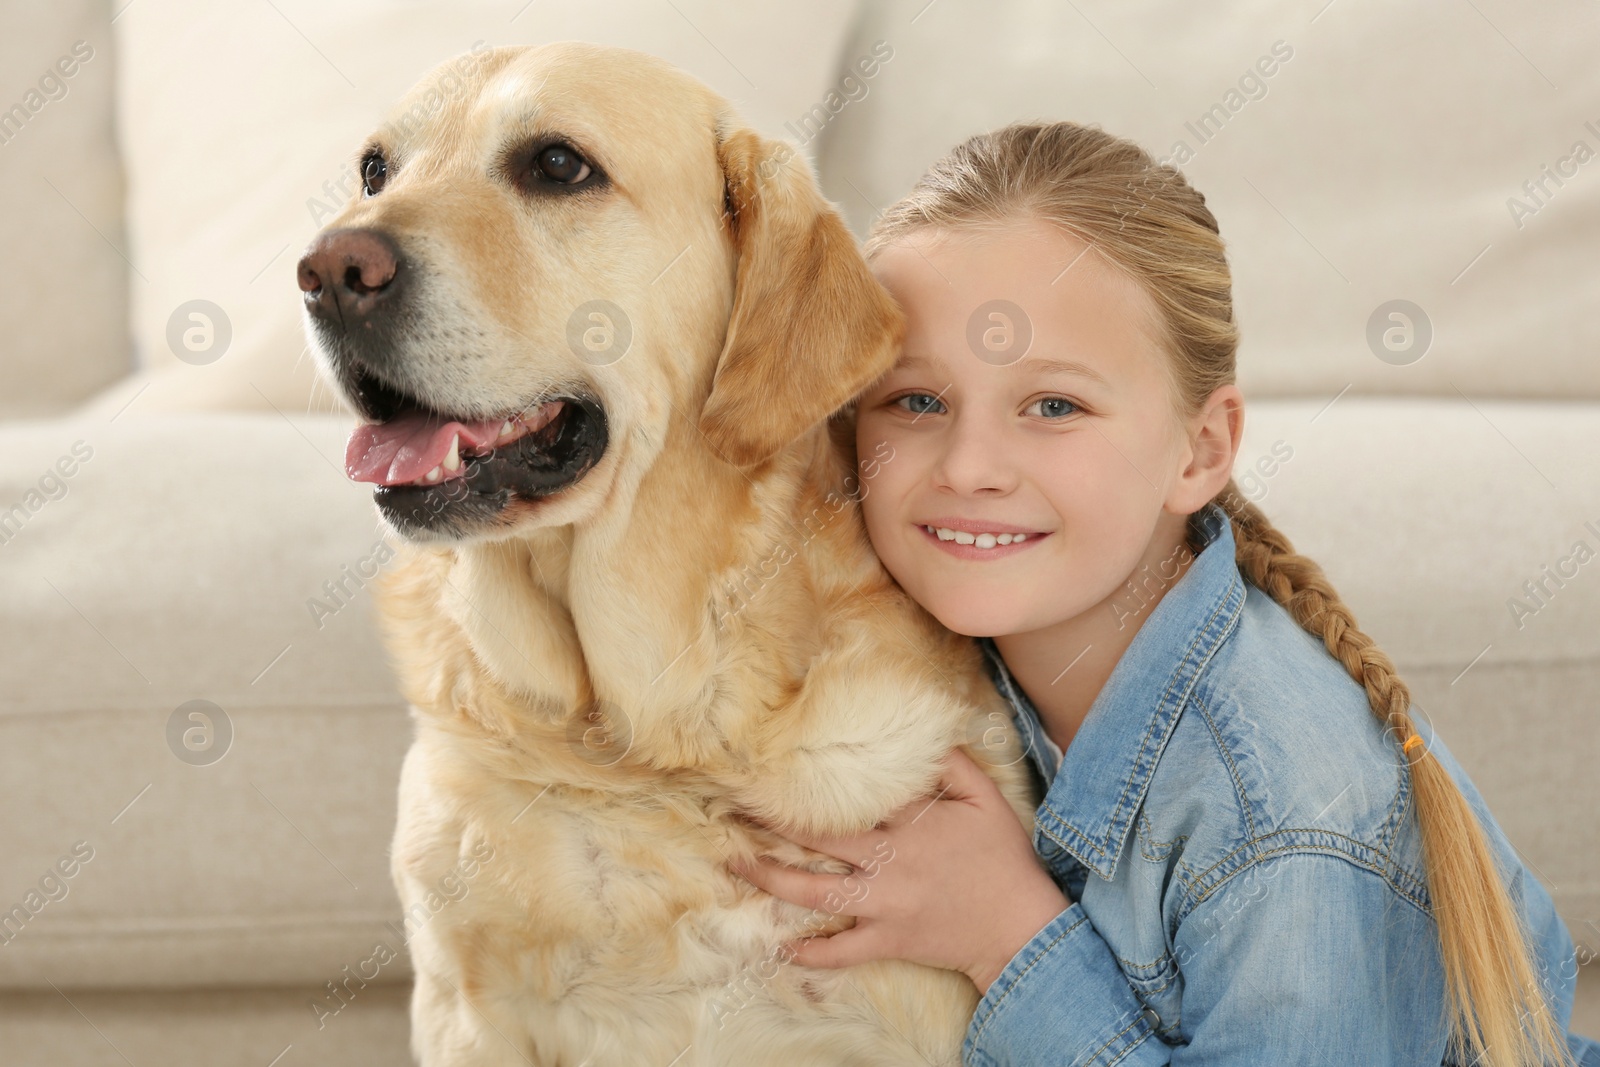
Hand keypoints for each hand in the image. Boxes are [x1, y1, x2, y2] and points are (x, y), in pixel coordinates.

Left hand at [727, 746, 1070, 994]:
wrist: (1019, 927)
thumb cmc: (1003, 859)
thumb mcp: (987, 800)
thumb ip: (953, 766)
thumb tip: (924, 735)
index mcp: (909, 823)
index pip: (850, 796)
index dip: (809, 782)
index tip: (771, 768)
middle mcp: (888, 861)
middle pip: (818, 838)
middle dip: (772, 823)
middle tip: (732, 809)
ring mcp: (883, 903)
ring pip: (815, 893)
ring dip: (770, 879)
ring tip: (734, 866)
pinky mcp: (887, 940)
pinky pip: (840, 951)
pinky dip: (809, 953)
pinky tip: (778, 946)